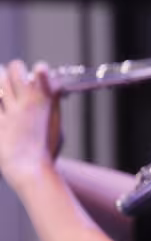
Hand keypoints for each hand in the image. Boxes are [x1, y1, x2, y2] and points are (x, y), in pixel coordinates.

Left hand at [0, 61, 62, 190]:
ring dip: (0, 82)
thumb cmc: (47, 148)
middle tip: (12, 73)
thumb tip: (55, 86)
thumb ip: (52, 103)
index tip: (40, 69)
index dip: (40, 71)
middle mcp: (26, 104)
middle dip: (13, 69)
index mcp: (45, 102)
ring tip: (1, 83)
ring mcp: (9, 113)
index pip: (41, 74)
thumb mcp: (56, 124)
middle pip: (14, 73)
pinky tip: (0, 104)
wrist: (30, 170)